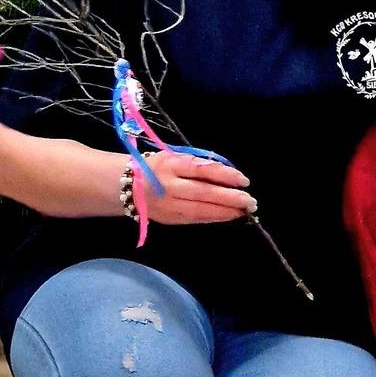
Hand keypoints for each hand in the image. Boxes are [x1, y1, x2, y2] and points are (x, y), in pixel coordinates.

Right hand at [142, 153, 256, 227]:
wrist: (124, 185)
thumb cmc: (155, 166)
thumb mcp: (173, 156)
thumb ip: (197, 163)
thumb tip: (226, 172)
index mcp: (172, 165)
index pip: (203, 170)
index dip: (225, 175)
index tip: (244, 180)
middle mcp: (170, 186)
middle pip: (205, 193)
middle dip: (230, 199)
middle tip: (250, 201)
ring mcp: (169, 205)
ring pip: (201, 211)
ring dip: (225, 212)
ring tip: (244, 211)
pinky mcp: (169, 219)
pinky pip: (195, 219)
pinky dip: (213, 218)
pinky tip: (227, 216)